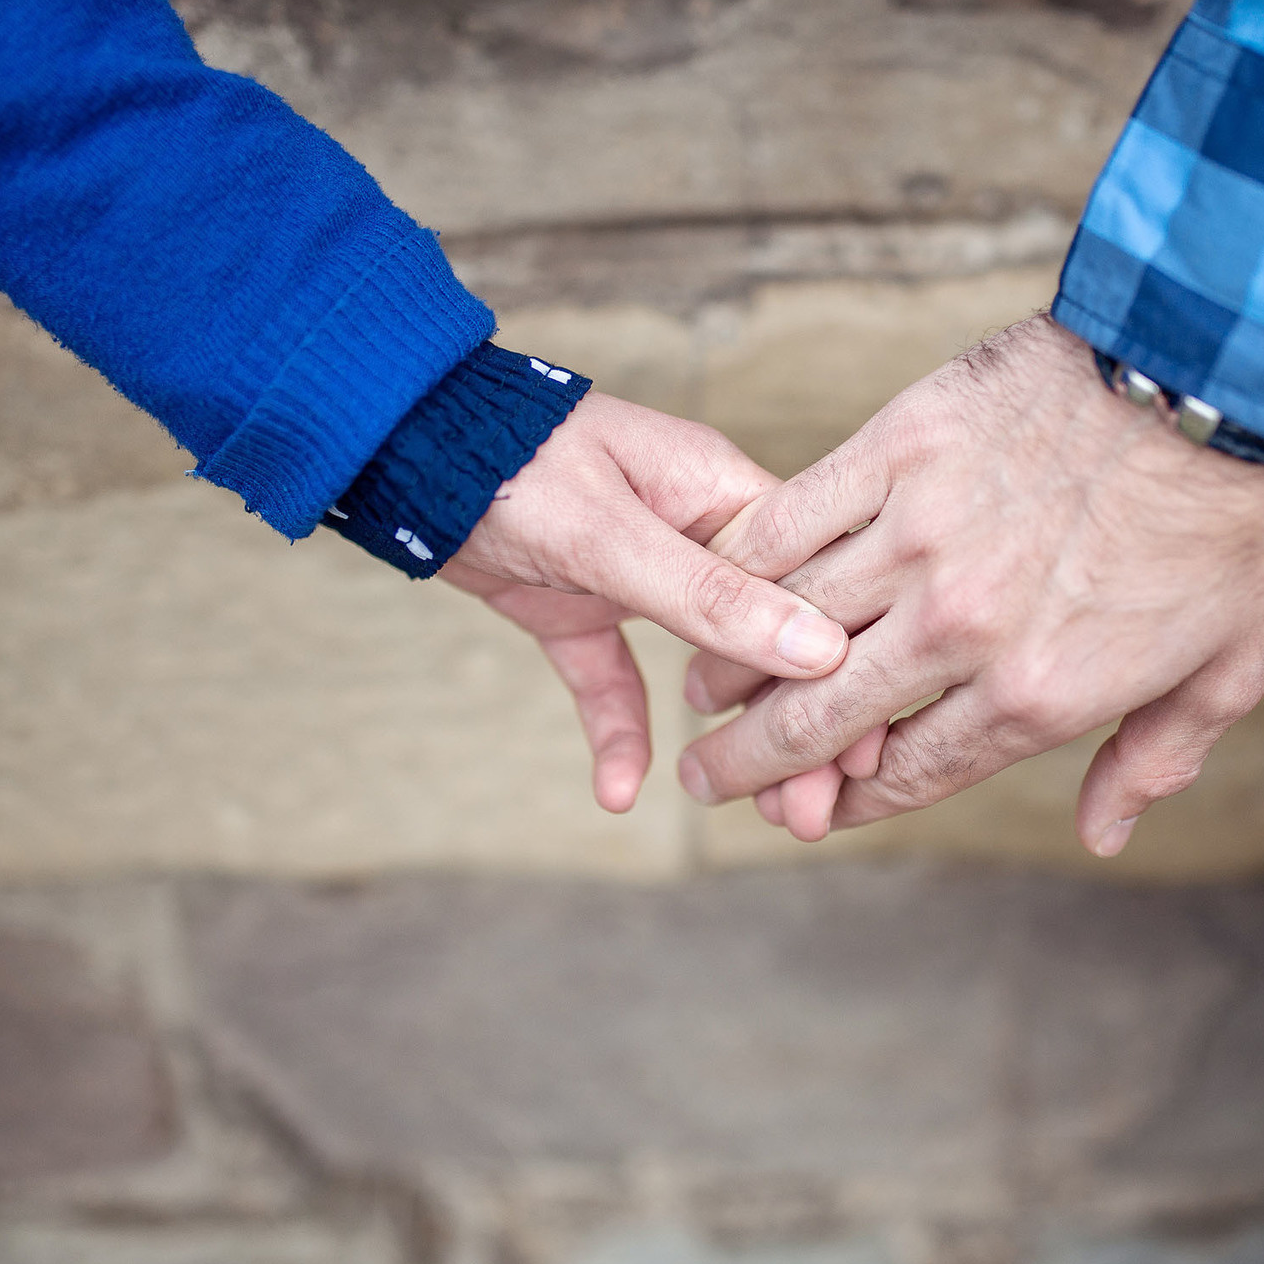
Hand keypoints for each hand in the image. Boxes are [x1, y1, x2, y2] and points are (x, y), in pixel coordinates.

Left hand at [441, 391, 849, 813]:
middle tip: (814, 814)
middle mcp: (695, 532)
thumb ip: (708, 596)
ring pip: (707, 669)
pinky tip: (618, 790)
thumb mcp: (609, 534)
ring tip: (769, 817)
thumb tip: (818, 648)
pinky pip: (615, 678)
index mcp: (723, 493)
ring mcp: (637, 571)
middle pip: (770, 640)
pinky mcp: (578, 605)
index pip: (812, 587)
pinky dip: (621, 731)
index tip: (869, 745)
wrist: (394, 446)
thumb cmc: (505, 461)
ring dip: (734, 741)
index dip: (843, 668)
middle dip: (795, 727)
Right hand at [676, 315, 1263, 853]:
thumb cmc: (1238, 518)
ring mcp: (923, 534)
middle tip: (706, 778)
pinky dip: (746, 562)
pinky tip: (718, 584)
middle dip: (751, 762)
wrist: (1223, 368)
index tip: (809, 815)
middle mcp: (963, 628)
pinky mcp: (901, 446)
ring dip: (730, 667)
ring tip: (701, 691)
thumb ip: (1153, 757)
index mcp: (1037, 693)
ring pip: (789, 622)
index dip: (848, 804)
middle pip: (822, 716)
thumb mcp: (1227, 667)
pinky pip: (795, 520)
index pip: (911, 773)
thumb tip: (1102, 834)